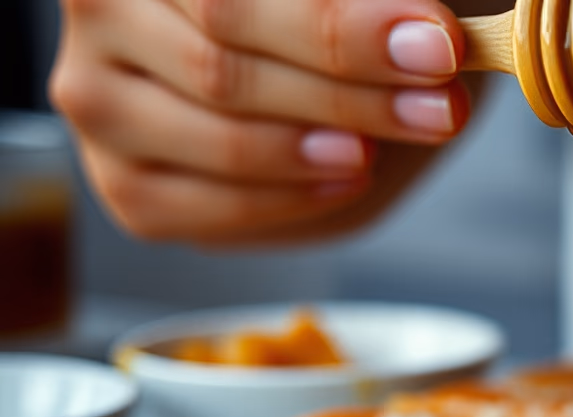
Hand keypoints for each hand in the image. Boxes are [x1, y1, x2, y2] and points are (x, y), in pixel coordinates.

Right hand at [50, 0, 477, 243]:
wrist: (326, 74)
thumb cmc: (346, 17)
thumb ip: (367, 6)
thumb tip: (425, 34)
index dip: (341, 29)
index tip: (437, 47)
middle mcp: (101, 6)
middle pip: (225, 67)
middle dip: (351, 93)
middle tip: (439, 110)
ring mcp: (97, 96)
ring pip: (216, 136)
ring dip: (318, 150)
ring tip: (386, 147)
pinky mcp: (123, 179)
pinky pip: (200, 206)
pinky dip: (285, 199)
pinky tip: (345, 178)